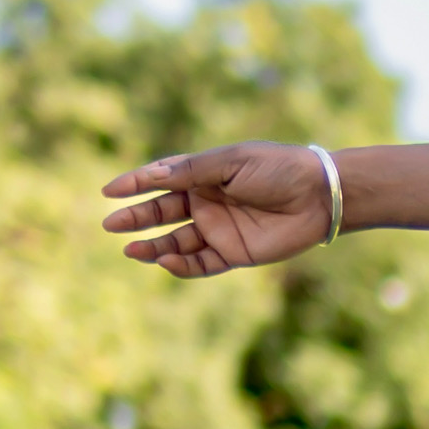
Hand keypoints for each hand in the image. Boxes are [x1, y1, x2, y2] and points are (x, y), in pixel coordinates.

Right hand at [103, 143, 334, 277]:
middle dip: (136, 218)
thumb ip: (190, 171)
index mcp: (204, 174)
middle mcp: (207, 202)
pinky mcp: (234, 254)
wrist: (318, 196)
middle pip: (162, 213)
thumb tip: (149, 176)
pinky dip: (182, 266)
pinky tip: (165, 261)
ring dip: (154, 247)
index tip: (109, 190)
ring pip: (177, 242)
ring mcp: (219, 229)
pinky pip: (201, 264)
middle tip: (110, 224)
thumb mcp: (231, 162)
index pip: (161, 180)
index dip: (134, 184)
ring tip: (131, 250)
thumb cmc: (277, 169)